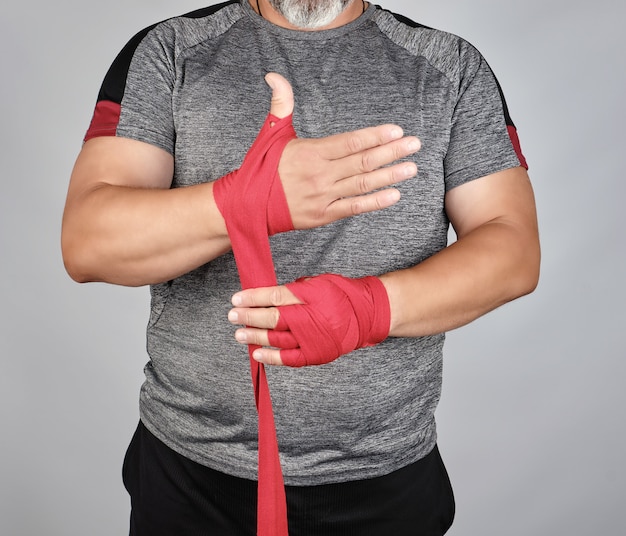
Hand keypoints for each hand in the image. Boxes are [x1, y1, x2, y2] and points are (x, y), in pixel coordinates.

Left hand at [228, 274, 390, 366]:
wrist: (367, 315)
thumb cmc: (340, 295)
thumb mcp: (318, 283)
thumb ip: (293, 290)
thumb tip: (265, 297)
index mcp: (313, 296)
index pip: (276, 296)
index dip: (254, 298)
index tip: (236, 298)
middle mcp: (313, 318)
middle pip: (274, 318)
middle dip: (249, 316)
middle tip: (232, 315)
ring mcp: (314, 339)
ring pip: (278, 338)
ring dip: (256, 336)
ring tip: (239, 334)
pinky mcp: (316, 354)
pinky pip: (290, 358)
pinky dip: (272, 357)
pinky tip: (256, 353)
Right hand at [265, 73, 420, 228]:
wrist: (246, 205)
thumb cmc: (260, 168)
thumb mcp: (271, 133)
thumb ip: (281, 104)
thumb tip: (274, 75)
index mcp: (311, 152)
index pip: (350, 142)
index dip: (375, 136)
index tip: (397, 131)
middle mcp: (320, 174)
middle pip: (362, 161)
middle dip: (392, 152)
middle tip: (416, 145)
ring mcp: (323, 196)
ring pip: (363, 184)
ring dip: (390, 176)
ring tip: (411, 168)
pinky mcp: (323, 215)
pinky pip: (354, 208)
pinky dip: (374, 202)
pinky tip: (394, 195)